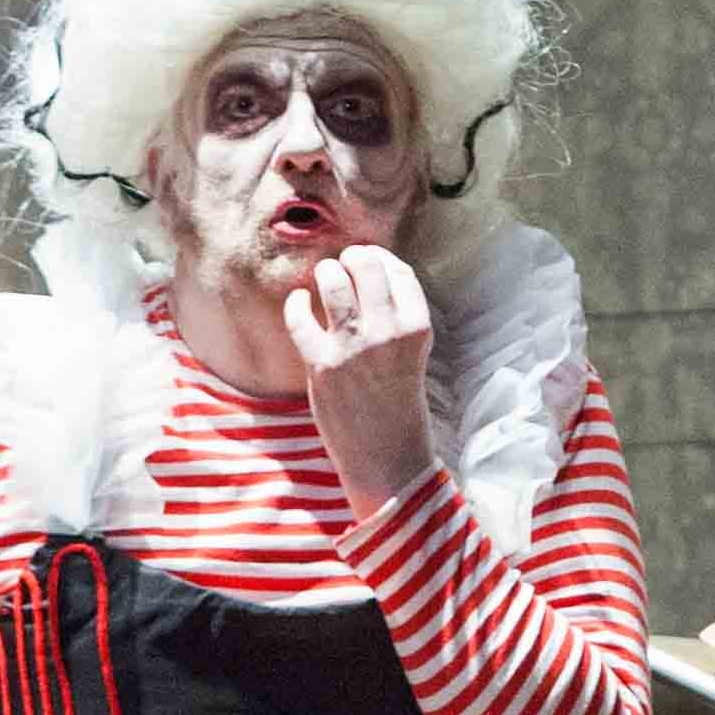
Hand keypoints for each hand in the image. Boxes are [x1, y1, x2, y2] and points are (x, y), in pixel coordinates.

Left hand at [282, 239, 436, 511]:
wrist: (388, 457)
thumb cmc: (399, 405)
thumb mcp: (412, 354)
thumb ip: (396, 318)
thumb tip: (368, 276)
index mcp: (418, 327)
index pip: (399, 271)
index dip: (379, 258)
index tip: (367, 260)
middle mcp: (389, 332)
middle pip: (367, 266)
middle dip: (351, 257)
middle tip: (342, 265)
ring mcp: (355, 348)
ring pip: (334, 282)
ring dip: (325, 273)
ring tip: (322, 279)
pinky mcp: (323, 365)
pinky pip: (300, 317)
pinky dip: (296, 305)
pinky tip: (298, 304)